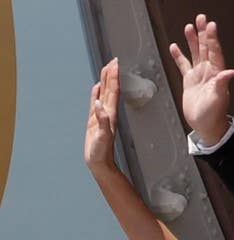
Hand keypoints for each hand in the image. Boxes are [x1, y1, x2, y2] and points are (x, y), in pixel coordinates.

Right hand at [84, 58, 119, 172]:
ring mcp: (102, 115)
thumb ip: (102, 121)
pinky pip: (96, 102)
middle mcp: (108, 112)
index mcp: (110, 114)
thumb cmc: (101, 152)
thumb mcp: (102, 136)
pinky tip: (96, 87)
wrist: (100, 162)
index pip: (113, 91)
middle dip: (111, 74)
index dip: (113, 77)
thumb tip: (98, 105)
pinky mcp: (95, 120)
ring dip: (106, 81)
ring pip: (104, 93)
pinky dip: (96, 93)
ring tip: (107, 69)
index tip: (115, 63)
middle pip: (110, 89)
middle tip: (113, 60)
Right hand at [169, 14, 233, 145]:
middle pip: (206, 48)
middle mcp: (209, 72)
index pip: (215, 52)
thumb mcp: (218, 98)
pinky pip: (183, 65)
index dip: (213, 39)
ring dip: (192, 40)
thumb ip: (222, 84)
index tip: (211, 26)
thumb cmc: (214, 114)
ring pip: (195, 53)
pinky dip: (179, 56)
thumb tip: (230, 72)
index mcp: (216, 74)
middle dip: (203, 33)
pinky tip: (175, 46)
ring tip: (189, 27)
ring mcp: (199, 75)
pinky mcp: (190, 81)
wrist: (206, 125)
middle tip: (202, 18)